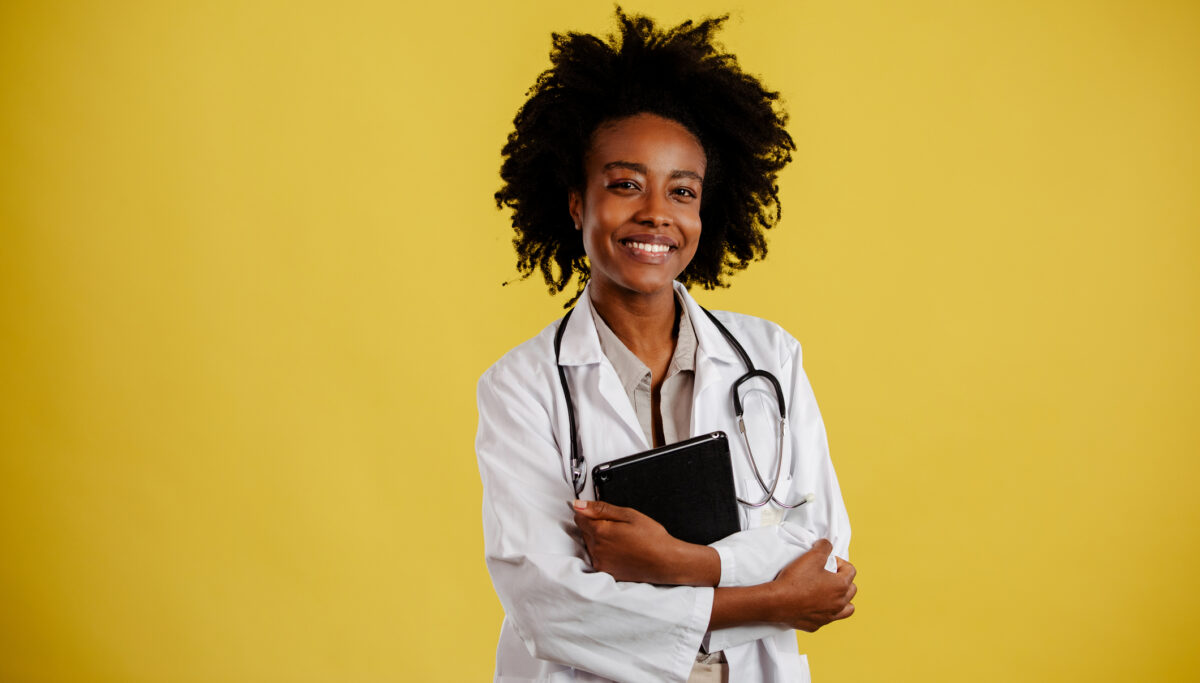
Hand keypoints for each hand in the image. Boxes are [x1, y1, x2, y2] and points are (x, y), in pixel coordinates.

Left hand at [571, 500, 718, 585]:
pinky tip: (620, 550)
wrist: (665, 562)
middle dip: (595, 526)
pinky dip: (604, 553)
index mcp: (600, 532)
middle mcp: (596, 549)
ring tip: (622, 540)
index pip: (579, 517)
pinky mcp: (605, 571)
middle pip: (584, 531)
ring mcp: (600, 562)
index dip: (590, 512)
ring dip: (599, 540)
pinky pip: (596, 557)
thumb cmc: (651, 538)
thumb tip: (579, 504)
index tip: (602, 514)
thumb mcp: (628, 515)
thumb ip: (601, 509)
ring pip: (590, 544)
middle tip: (618, 527)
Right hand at [769, 539, 856, 631]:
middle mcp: (839, 603)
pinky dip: (825, 611)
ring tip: (829, 593)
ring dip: (841, 599)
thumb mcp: (812, 556)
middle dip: (842, 580)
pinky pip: (827, 618)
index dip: (840, 563)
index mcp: (840, 586)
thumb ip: (824, 547)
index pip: (851, 571)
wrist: (777, 602)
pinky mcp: (817, 624)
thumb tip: (827, 545)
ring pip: (846, 609)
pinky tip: (815, 605)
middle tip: (828, 575)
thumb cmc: (795, 581)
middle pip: (851, 589)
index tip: (828, 562)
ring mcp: (829, 616)